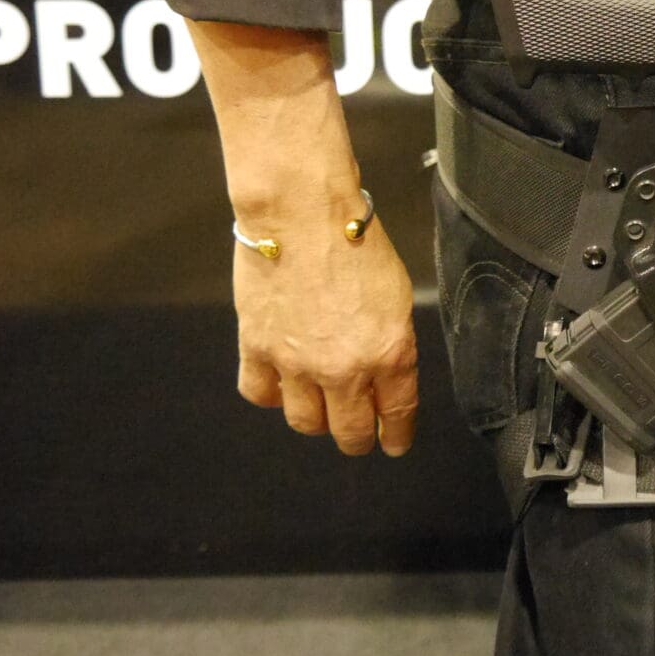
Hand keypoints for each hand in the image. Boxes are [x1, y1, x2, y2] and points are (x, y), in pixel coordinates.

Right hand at [231, 190, 419, 456]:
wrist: (302, 211)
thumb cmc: (355, 239)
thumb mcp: (397, 294)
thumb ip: (392, 342)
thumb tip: (386, 374)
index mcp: (390, 352)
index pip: (396, 414)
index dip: (396, 436)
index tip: (394, 444)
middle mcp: (344, 368)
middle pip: (349, 433)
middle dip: (357, 438)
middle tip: (357, 433)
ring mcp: (297, 364)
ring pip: (304, 422)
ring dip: (315, 418)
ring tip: (319, 403)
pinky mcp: (257, 349)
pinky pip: (260, 394)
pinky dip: (271, 394)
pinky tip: (280, 382)